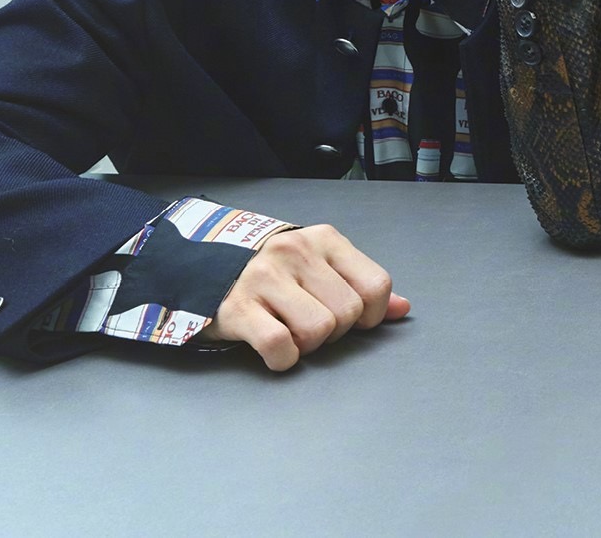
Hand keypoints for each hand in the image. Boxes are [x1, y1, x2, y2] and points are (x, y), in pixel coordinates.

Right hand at [208, 224, 406, 372]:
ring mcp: (264, 279)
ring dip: (308, 345)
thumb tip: (403, 308)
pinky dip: (283, 359)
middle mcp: (296, 253)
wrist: (198, 261)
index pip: (376, 285)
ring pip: (319, 330)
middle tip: (311, 325)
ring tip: (291, 333)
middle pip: (347, 313)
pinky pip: (280, 347)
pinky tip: (275, 351)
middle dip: (335, 332)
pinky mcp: (237, 309)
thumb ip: (359, 283)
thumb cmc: (269, 267)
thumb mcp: (317, 263)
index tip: (351, 320)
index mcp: (324, 240)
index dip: (370, 314)